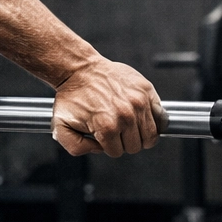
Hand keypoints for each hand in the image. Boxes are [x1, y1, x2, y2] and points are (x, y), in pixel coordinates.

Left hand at [52, 59, 166, 156]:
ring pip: (151, 135)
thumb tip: (99, 149)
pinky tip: (140, 117)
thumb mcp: (61, 127)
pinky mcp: (146, 90)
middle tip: (114, 128)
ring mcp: (138, 102)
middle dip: (123, 141)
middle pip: (135, 146)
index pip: (117, 152)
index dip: (107, 145)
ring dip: (139, 133)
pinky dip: (153, 121)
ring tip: (127, 124)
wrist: (79, 69)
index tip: (101, 134)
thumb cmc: (71, 96)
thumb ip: (76, 148)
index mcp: (107, 127)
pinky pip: (160, 116)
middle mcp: (126, 116)